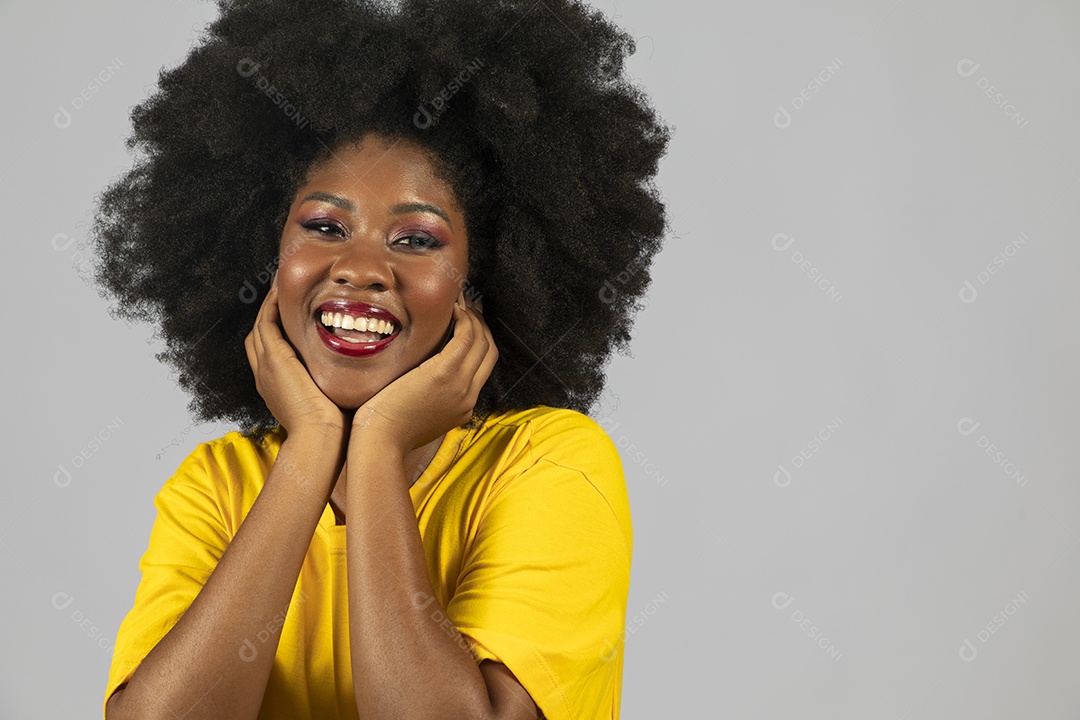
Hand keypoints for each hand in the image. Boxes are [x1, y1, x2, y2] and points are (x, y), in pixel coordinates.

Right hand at [244, 275, 347, 435]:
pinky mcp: (274, 359)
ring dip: (271, 303)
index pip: (272, 351)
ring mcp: (266, 367)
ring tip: (286, 285)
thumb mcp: (335, 404)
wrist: (321, 441)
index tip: (300, 315)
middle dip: (272, 313)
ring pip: (262, 324)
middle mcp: (266, 376)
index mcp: (278, 388)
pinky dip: (272, 305)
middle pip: (260, 335)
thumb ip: (342, 387)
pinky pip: (267, 322)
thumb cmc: (336, 431)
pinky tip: (284, 291)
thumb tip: (367, 380)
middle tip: (289, 293)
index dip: (281, 331)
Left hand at [352, 293, 497, 454]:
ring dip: (473, 318)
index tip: (467, 324)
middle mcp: (468, 396)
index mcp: (464, 406)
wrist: (380, 442)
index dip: (480, 340)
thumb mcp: (419, 415)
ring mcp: (460, 385)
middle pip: (489, 351)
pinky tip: (452, 310)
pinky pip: (466, 338)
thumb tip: (422, 376)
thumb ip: (430, 397)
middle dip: (482, 325)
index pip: (483, 366)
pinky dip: (464, 320)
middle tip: (466, 308)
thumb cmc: (388, 430)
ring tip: (458, 305)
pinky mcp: (444, 373)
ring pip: (481, 341)